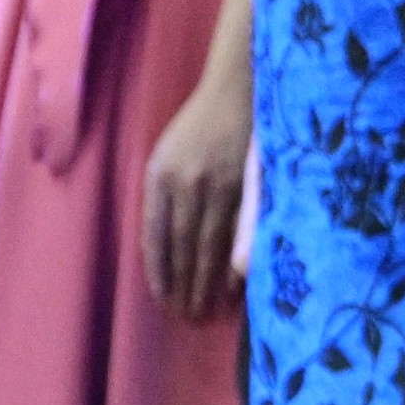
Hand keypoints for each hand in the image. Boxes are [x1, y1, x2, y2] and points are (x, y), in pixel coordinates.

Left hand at [142, 74, 252, 322]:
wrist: (238, 88)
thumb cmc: (200, 125)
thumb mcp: (167, 155)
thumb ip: (163, 199)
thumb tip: (164, 251)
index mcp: (159, 176)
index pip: (155, 236)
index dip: (159, 272)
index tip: (163, 299)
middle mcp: (187, 182)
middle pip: (183, 247)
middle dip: (184, 286)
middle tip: (187, 317)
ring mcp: (220, 184)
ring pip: (211, 245)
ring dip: (207, 282)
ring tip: (206, 310)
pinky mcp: (250, 184)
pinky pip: (240, 231)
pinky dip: (236, 260)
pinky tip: (235, 283)